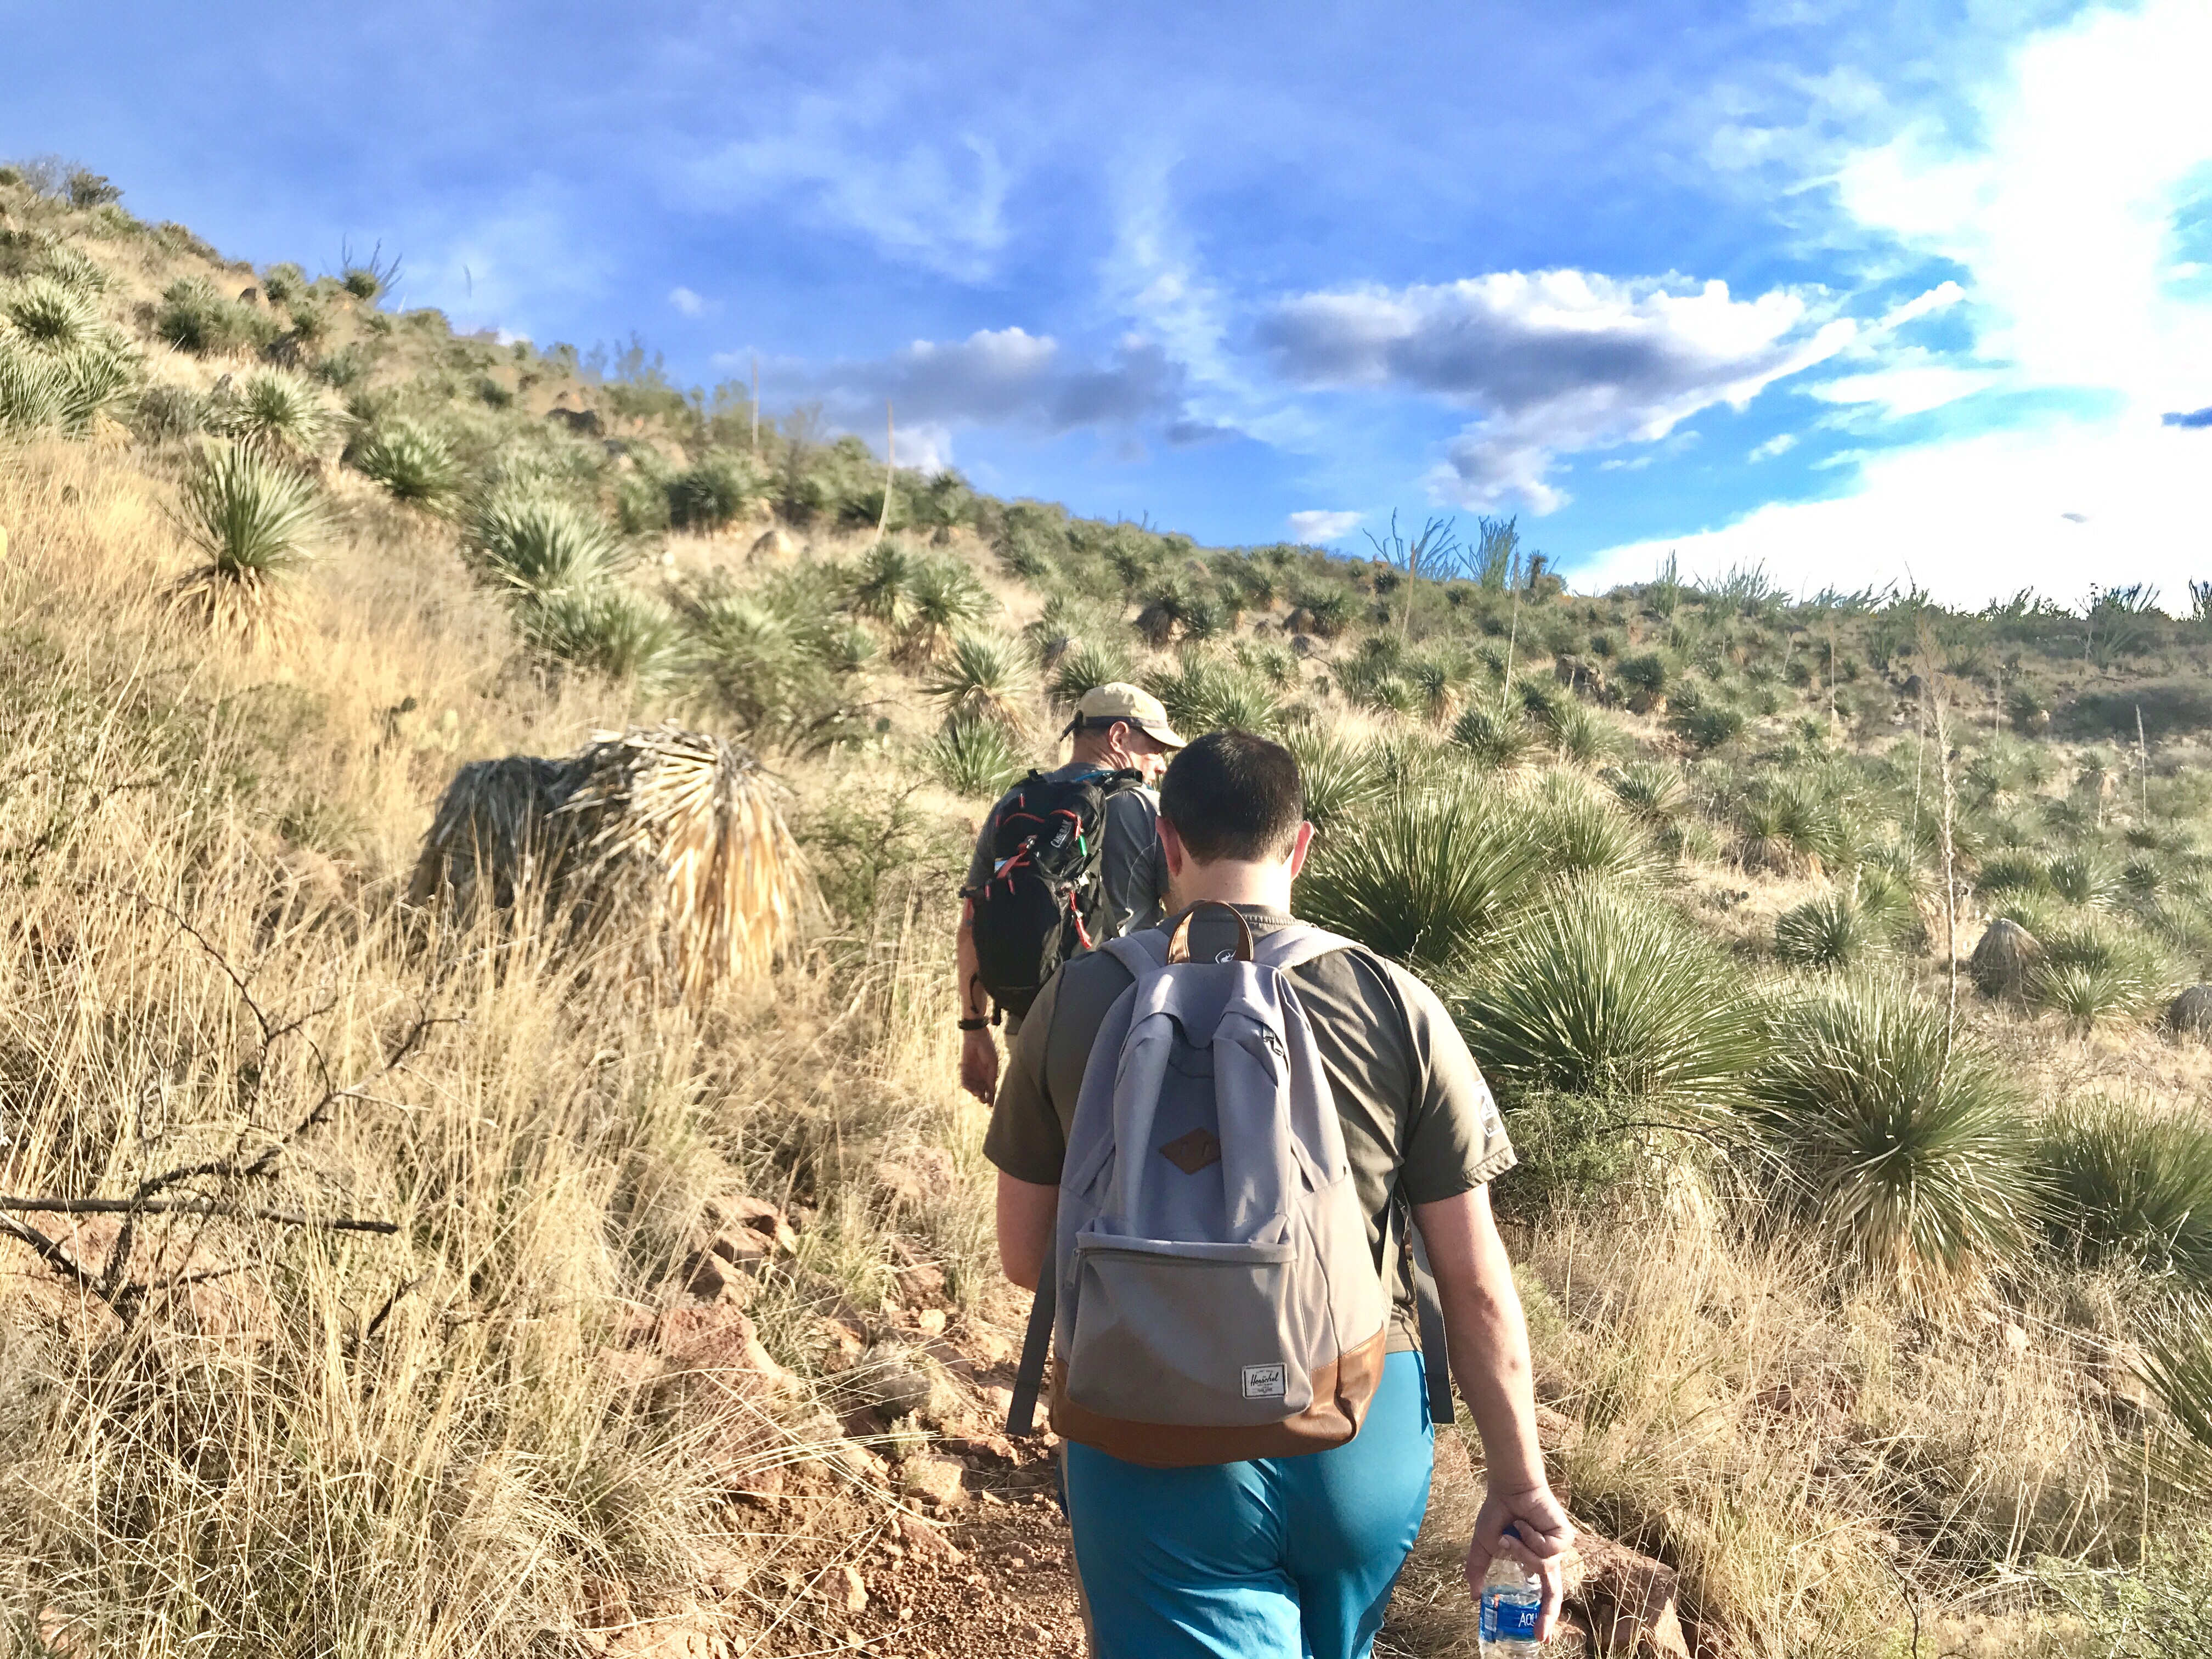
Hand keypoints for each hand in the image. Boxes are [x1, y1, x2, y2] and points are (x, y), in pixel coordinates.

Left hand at [960, 1027, 999, 1104]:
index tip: (991, 1105)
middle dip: (982, 1097)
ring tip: (977, 1093)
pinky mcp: (964, 1070)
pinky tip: (970, 1087)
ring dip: (975, 1092)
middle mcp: (980, 1075)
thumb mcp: (993, 1062)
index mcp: (989, 1074)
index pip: (990, 1089)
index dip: (991, 1097)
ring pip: (973, 1087)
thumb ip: (992, 1075)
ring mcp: (972, 1073)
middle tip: (983, 1100)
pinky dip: (967, 1086)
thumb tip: (992, 1088)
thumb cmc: (987, 1048)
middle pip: (981, 1090)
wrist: (976, 1037)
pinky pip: (964, 1081)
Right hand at [1466, 1480, 1573, 1640]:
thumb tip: (1473, 1597)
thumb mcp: (1484, 1546)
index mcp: (1533, 1565)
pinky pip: (1547, 1549)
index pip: (1543, 1597)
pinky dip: (1530, 1537)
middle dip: (1546, 1615)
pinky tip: (1526, 1523)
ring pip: (1541, 1565)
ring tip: (1513, 1532)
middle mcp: (1549, 1560)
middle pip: (1553, 1594)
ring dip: (1521, 1550)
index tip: (1541, 1639)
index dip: (1543, 1618)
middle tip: (1541, 1634)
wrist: (1509, 1489)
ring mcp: (1558, 1549)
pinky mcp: (1565, 1536)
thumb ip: (1478, 1571)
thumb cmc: (1498, 1514)